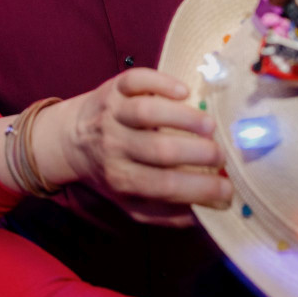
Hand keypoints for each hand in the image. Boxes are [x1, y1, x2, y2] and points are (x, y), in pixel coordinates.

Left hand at [41, 69, 230, 226]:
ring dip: (183, 118)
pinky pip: (136, 81)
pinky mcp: (114, 87)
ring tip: (210, 126)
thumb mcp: (131, 203)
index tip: (229, 189)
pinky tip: (184, 91)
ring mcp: (113, 114)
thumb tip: (208, 215)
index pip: (165, 186)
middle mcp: (115, 146)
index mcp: (122, 178)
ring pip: (147, 113)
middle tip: (221, 155)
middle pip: (159, 150)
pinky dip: (160, 83)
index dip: (200, 189)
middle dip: (196, 153)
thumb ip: (166, 214)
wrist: (69, 138)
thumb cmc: (111, 172)